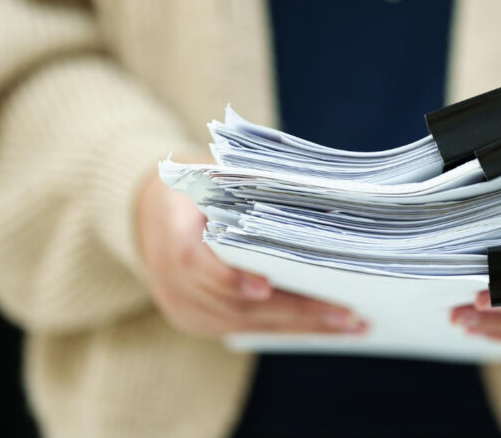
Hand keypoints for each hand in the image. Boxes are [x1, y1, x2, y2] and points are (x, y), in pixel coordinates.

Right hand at [135, 159, 367, 337]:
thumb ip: (247, 185)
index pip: (195, 262)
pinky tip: (322, 327)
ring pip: (243, 324)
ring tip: (349, 325)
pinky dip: (283, 328)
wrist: (150, 209)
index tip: (266, 287)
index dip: (229, 279)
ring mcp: (180, 305)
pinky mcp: (193, 319)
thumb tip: (314, 193)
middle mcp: (169, 278)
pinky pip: (241, 329)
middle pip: (233, 304)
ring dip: (300, 327)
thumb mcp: (211, 171)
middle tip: (346, 314)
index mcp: (171, 232)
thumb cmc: (196, 184)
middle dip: (295, 312)